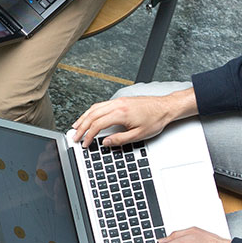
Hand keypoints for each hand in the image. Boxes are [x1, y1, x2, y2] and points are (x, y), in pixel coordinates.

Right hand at [72, 88, 197, 146]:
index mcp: (121, 113)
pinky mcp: (121, 100)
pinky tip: (89, 116)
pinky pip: (101, 104)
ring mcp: (118, 100)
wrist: (166, 107)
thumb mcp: (138, 135)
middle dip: (81, 127)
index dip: (88, 135)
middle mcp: (117, 104)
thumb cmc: (156, 119)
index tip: (85, 143)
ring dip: (83, 117)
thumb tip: (105, 143)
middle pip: (92, 115)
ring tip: (76, 126)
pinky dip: (91, 111)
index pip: (97, 124)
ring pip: (94, 108)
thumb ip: (119, 140)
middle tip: (75, 136)